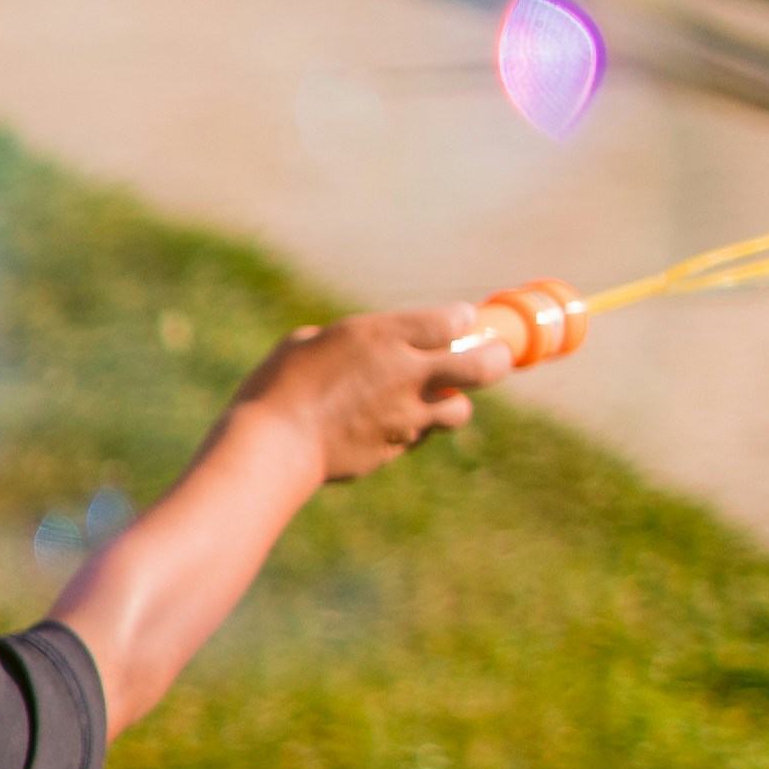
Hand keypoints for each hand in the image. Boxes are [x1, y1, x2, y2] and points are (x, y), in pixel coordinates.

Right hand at [231, 311, 490, 485]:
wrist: (272, 445)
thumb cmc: (277, 385)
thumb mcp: (311, 342)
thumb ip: (355, 342)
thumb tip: (370, 347)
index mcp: (385, 336)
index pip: (456, 320)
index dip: (461, 320)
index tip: (455, 323)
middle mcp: (407, 374)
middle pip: (485, 366)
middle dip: (495, 358)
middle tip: (488, 357)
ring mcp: (407, 417)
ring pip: (461, 410)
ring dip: (451, 402)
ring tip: (426, 399)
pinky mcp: (396, 449)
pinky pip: (421, 436)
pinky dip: (415, 429)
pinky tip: (387, 425)